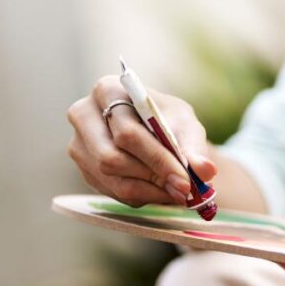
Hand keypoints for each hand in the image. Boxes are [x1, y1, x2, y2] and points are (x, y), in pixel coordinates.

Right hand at [66, 76, 216, 206]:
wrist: (151, 129)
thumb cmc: (166, 120)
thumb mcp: (184, 125)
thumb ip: (194, 147)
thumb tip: (206, 172)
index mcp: (107, 89)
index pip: (127, 133)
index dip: (157, 159)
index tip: (185, 180)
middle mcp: (83, 115)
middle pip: (111, 158)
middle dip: (151, 177)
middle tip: (183, 190)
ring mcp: (78, 145)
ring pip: (111, 179)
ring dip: (148, 190)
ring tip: (175, 190)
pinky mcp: (83, 169)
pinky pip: (111, 191)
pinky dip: (140, 196)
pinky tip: (158, 189)